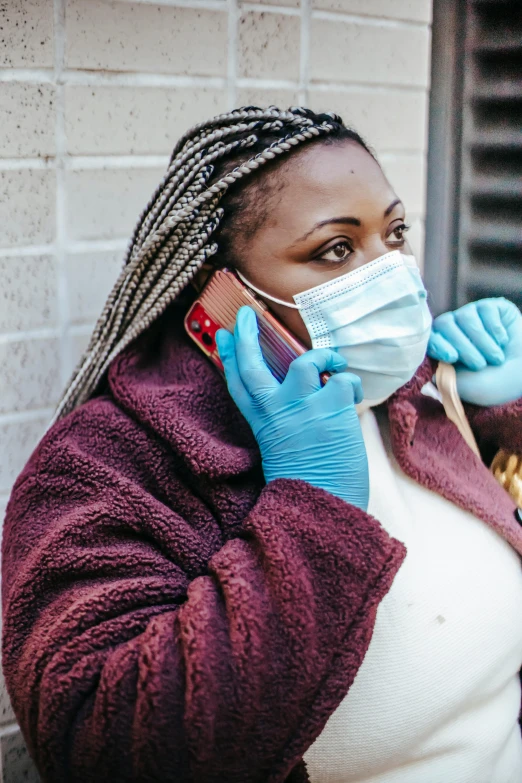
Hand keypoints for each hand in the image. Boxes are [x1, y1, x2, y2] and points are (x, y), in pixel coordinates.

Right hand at [215, 306, 368, 509]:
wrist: (322, 505)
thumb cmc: (308, 483)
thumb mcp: (283, 448)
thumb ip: (287, 419)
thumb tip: (308, 391)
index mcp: (264, 424)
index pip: (239, 383)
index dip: (228, 357)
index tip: (221, 335)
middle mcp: (277, 411)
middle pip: (253, 364)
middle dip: (246, 336)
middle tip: (246, 315)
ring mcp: (302, 407)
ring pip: (304, 361)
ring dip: (322, 356)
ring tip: (332, 362)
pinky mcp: (331, 408)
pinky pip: (342, 379)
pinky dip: (350, 383)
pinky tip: (352, 397)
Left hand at [427, 297, 521, 405]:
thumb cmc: (493, 384)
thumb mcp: (463, 388)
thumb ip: (441, 377)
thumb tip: (426, 369)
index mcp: (443, 348)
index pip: (430, 338)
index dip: (438, 345)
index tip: (452, 357)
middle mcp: (454, 329)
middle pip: (445, 324)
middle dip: (463, 346)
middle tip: (479, 364)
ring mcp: (472, 316)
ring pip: (466, 317)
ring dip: (481, 341)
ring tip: (496, 358)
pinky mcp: (491, 308)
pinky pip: (485, 310)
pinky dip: (495, 328)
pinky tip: (503, 341)